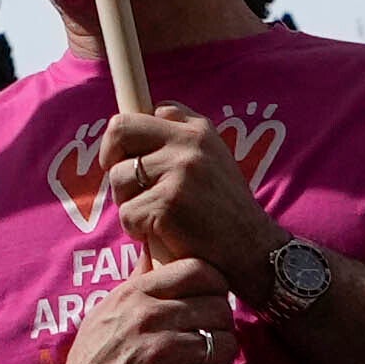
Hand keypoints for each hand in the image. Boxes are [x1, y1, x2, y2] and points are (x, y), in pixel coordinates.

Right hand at [33, 256, 250, 363]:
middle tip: (209, 340)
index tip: (211, 302)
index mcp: (135, 295)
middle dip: (221, 326)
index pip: (200, 270)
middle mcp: (150, 319)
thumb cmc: (91, 361)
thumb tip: (153, 242)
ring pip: (225, 344)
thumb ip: (138, 280)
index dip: (215, 285)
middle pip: (220, 307)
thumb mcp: (106, 310)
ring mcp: (162, 354)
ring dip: (221, 359)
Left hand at [93, 104, 285, 297]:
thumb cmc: (223, 213)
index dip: (133, 138)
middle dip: (112, 159)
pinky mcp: (168, 203)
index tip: (134, 158)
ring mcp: (180, 171)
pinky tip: (165, 235)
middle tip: (125, 185)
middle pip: (120, 130)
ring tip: (158, 217)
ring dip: (129, 203)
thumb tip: (128, 132)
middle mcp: (190, 142)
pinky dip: (138, 231)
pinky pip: (128, 214)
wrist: (252, 252)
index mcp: (199, 129)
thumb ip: (177, 143)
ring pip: (119, 178)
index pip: (149, 111)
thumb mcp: (211, 162)